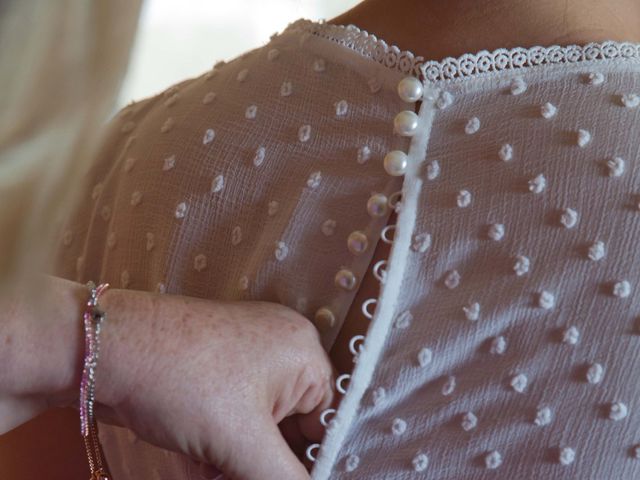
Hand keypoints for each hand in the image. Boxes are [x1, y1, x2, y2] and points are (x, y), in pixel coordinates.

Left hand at [91, 289, 334, 479]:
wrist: (105, 351)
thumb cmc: (185, 384)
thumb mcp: (242, 442)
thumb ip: (284, 479)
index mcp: (303, 353)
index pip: (326, 424)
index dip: (307, 463)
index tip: (276, 478)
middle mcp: (280, 348)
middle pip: (289, 428)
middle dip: (264, 465)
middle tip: (234, 477)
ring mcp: (245, 356)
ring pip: (259, 427)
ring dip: (240, 462)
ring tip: (212, 472)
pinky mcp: (215, 368)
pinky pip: (235, 416)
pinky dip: (223, 447)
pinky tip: (202, 466)